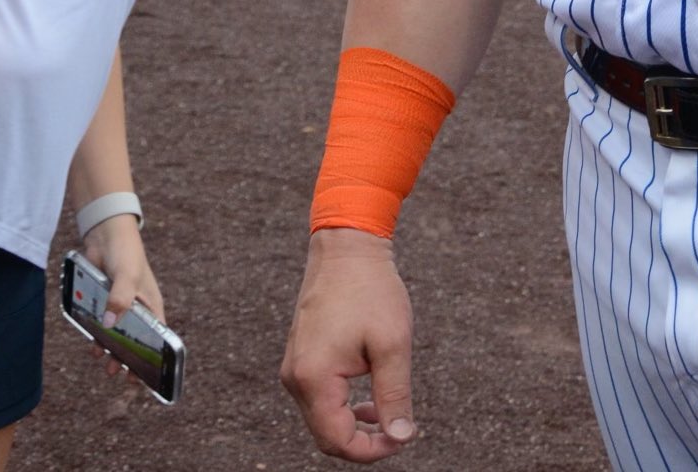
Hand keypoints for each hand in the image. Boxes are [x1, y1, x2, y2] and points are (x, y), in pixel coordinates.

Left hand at [81, 215, 161, 381]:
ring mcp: (119, 307)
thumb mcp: (127, 277)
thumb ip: (119, 299)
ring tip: (105, 365)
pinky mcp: (103, 304)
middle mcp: (137, 309)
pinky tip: (93, 345)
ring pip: (118, 336)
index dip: (154, 355)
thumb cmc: (126, 254)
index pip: (157, 335)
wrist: (106, 236)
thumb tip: (109, 325)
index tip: (147, 375)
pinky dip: (98, 337)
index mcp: (151, 304)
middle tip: (118, 373)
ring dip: (112, 351)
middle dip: (129, 358)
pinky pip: (102, 326)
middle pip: (136, 340)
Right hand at [281, 229, 416, 460]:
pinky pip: (319, 397)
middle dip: (363, 440)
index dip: (372, 450)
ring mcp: (294, 368)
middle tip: (399, 429)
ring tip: (386, 411)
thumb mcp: (393, 343)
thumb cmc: (371, 289)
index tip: (403, 438)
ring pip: (322, 417)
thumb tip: (401, 437)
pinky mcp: (300, 358)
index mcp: (314, 378)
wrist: (348, 246)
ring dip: (353, 423)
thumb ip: (394, 395)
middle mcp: (295, 378)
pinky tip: (370, 395)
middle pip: (326, 434)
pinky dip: (344, 404)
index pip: (336, 441)